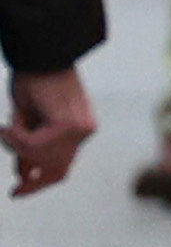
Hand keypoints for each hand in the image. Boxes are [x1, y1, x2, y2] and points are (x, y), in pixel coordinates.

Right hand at [7, 64, 92, 195]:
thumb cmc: (31, 80)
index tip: (18, 192)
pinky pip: (33, 143)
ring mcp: (80, 129)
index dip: (41, 182)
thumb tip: (25, 174)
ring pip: (39, 156)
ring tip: (11, 123)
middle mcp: (85, 131)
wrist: (40, 54)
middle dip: (34, 181)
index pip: (63, 165)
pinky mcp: (69, 125)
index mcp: (79, 129)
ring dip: (17, 144)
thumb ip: (30, 146)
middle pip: (57, 170)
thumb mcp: (28, 120)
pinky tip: (13, 119)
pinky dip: (16, 134)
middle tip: (14, 192)